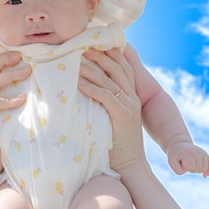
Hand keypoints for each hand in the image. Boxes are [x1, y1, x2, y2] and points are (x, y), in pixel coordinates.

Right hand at [0, 51, 30, 166]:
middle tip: (21, 57)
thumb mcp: (3, 109)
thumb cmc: (0, 135)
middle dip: (4, 61)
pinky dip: (10, 100)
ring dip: (11, 76)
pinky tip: (23, 99)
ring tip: (27, 72)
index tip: (17, 53)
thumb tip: (22, 73)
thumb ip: (4, 92)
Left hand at [78, 48, 144, 171]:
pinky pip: (106, 97)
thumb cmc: (114, 143)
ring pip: (110, 81)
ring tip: (76, 61)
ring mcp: (129, 107)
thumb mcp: (109, 117)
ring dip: (91, 69)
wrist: (129, 166)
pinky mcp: (123, 117)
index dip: (110, 53)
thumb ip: (103, 102)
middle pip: (117, 69)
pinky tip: (79, 83)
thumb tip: (83, 88)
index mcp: (131, 96)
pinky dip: (92, 88)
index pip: (123, 67)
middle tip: (81, 47)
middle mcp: (133, 98)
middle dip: (99, 55)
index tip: (94, 42)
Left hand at [167, 142, 208, 176]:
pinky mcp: (206, 155)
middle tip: (184, 162)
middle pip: (198, 169)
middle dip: (190, 169)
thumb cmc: (174, 154)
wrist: (178, 144)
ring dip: (196, 169)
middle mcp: (198, 152)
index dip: (184, 167)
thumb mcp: (171, 162)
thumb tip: (190, 171)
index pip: (190, 167)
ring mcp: (203, 153)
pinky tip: (204, 176)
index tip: (179, 161)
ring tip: (190, 163)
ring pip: (204, 169)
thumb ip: (178, 170)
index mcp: (189, 153)